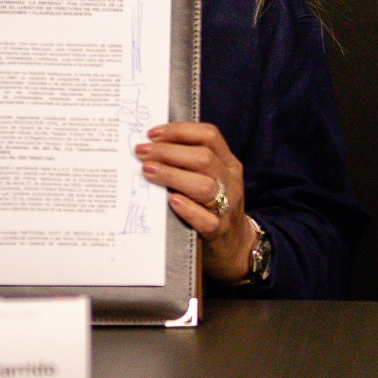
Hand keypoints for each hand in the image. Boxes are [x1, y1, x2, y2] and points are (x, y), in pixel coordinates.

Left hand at [137, 123, 255, 282]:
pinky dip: (188, 209)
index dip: (180, 131)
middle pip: (204, 158)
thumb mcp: (212, 178)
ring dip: (172, 175)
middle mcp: (231, 181)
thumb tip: (152, 146)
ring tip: (148, 171)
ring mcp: (228, 206)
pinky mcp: (219, 231)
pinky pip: (206, 219)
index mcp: (228, 163)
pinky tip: (170, 201)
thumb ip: (191, 163)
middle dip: (169, 151)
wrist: (235, 246)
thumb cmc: (213, 206)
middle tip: (142, 153)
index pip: (209, 135)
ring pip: (204, 185)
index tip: (152, 133)